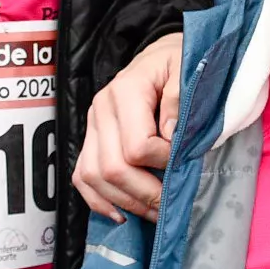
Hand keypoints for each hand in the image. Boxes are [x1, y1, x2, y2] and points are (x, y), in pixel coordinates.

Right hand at [73, 33, 182, 222]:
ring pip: (94, 177)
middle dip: (145, 194)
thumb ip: (181, 100)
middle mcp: (102, 109)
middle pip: (112, 168)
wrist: (162, 56)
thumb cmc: (178, 64)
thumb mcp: (188, 71)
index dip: (164, 162)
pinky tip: (122, 212)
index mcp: (126, 90)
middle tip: (172, 203)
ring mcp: (93, 126)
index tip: (185, 161)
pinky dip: (100, 200)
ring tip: (154, 212)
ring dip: (125, 202)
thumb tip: (171, 138)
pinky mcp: (91, 139)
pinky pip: (82, 177)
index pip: (137, 146)